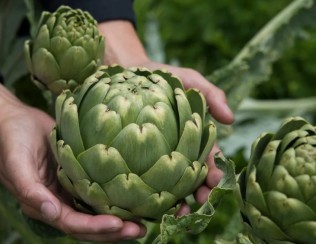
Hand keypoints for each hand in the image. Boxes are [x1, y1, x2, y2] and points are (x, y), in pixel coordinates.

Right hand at [0, 81, 145, 241]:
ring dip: (117, 221)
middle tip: (140, 230)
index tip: (119, 224)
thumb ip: (29, 190)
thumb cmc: (13, 140)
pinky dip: (113, 201)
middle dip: (112, 232)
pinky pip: (97, 195)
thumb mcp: (15, 162)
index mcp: (41, 205)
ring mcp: (69, 192)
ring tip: (142, 223)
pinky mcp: (78, 179)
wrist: (17, 121)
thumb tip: (51, 212)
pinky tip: (132, 200)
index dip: (94, 227)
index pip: (71, 224)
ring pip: (95, 214)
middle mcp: (57, 204)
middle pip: (87, 226)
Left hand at [98, 21, 232, 204]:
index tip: (214, 182)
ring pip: (168, 185)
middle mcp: (176, 151)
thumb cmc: (158, 77)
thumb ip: (210, 95)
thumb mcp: (186, 80)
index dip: (213, 172)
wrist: (123, 72)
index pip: (207, 159)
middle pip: (190, 179)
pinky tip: (143, 201)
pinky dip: (146, 192)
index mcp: (192, 138)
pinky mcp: (134, 160)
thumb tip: (231, 118)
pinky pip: (142, 179)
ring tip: (173, 212)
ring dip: (174, 201)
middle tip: (197, 204)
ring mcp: (155, 157)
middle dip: (197, 193)